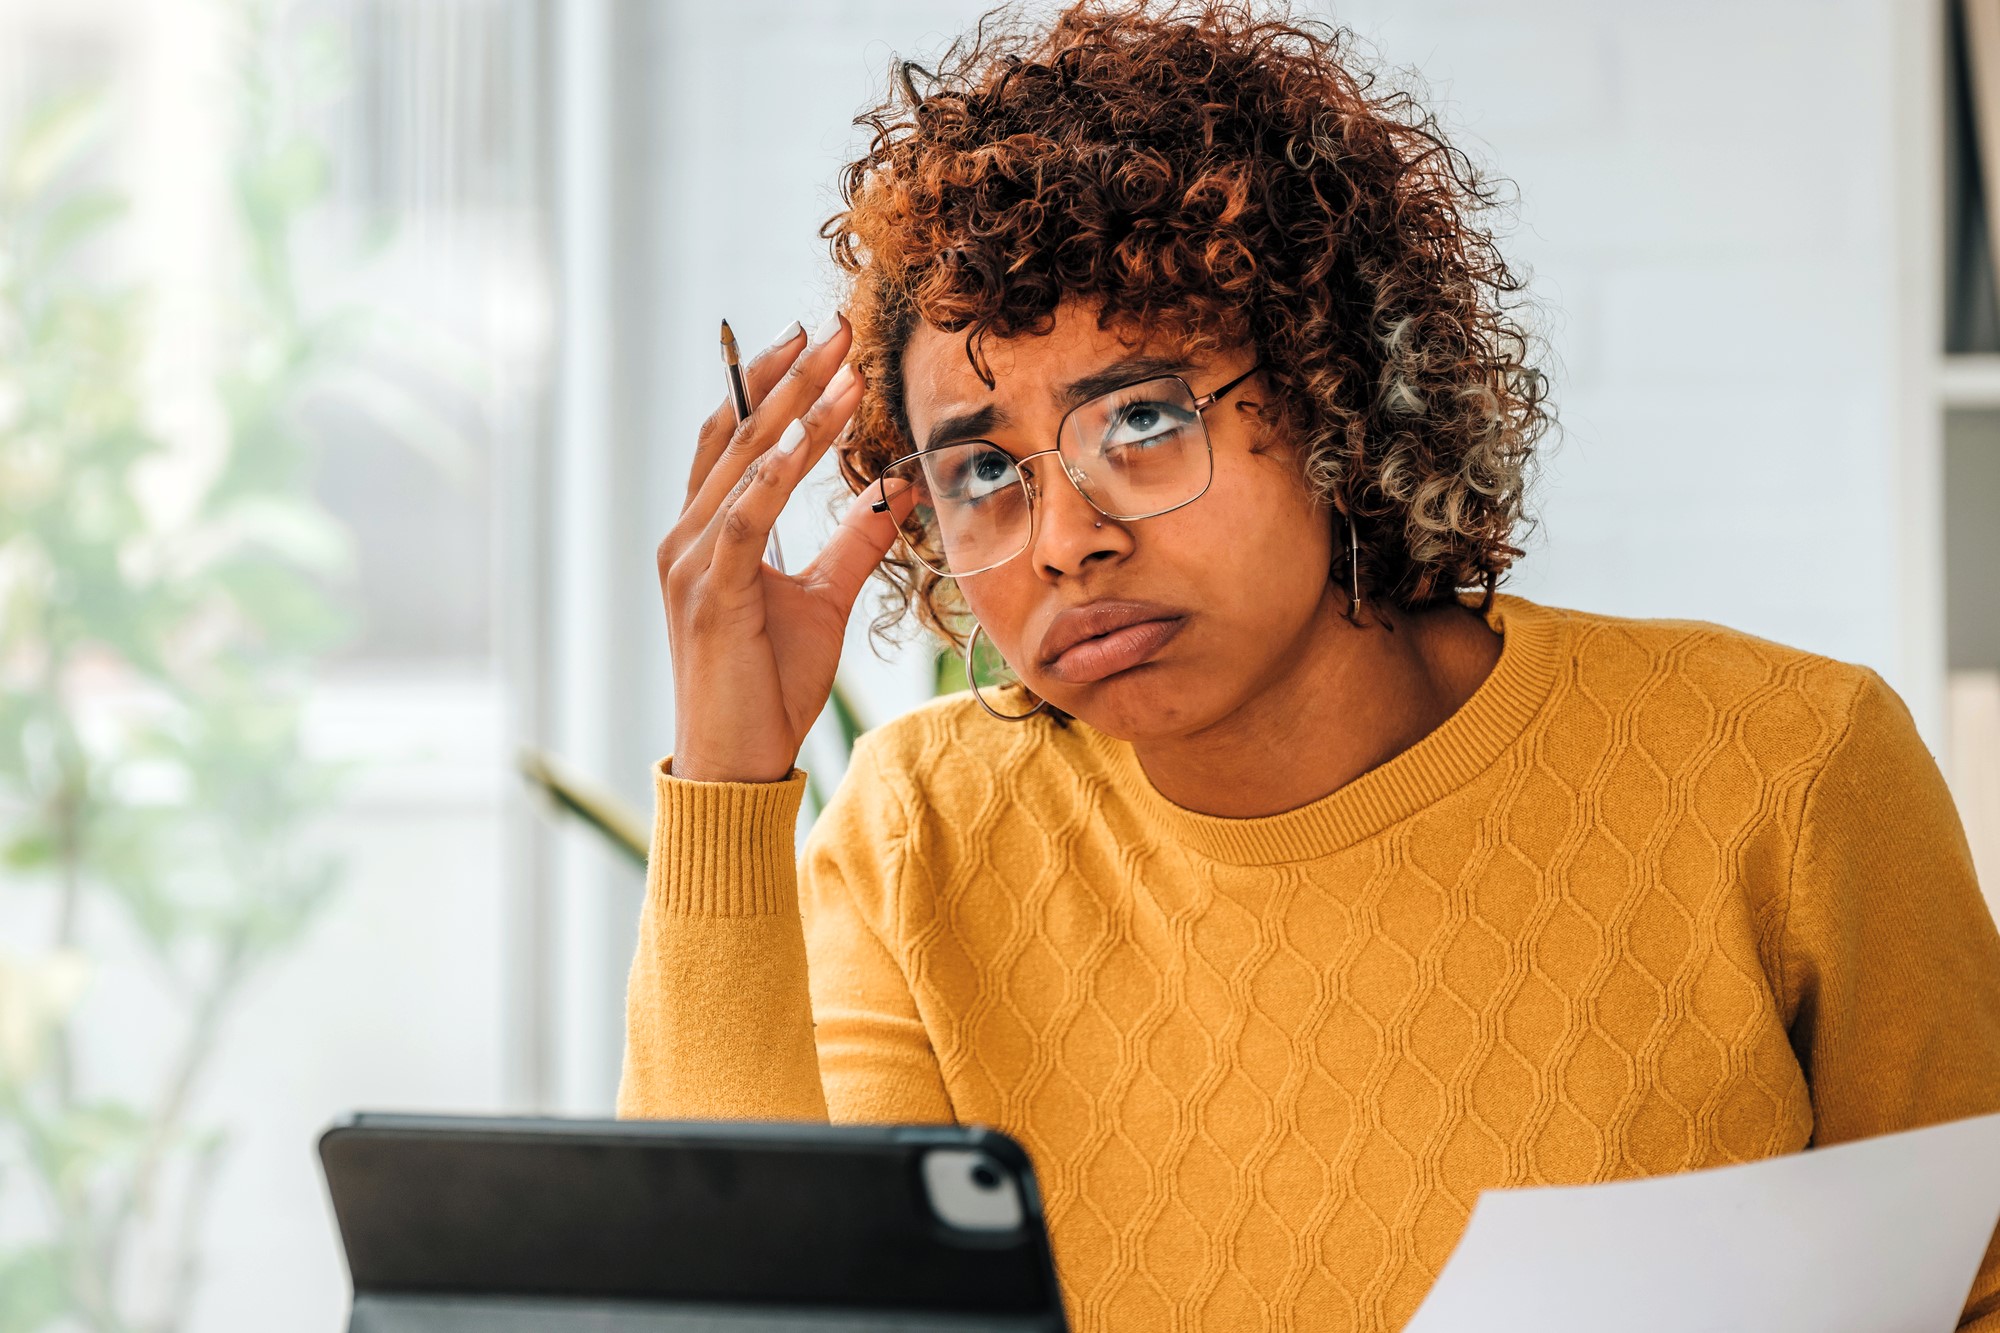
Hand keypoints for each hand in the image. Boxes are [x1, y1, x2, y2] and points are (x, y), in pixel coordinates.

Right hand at [658, 313, 905, 783]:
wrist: (738, 762)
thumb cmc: (770, 686)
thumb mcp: (823, 599)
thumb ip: (853, 542)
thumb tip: (894, 491)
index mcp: (706, 535)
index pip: (733, 439)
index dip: (771, 385)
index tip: (820, 343)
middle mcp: (687, 538)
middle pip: (734, 435)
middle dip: (787, 377)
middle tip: (835, 328)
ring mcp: (690, 563)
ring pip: (741, 465)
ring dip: (792, 412)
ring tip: (839, 369)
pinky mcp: (708, 593)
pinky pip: (744, 518)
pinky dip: (774, 473)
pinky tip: (804, 437)